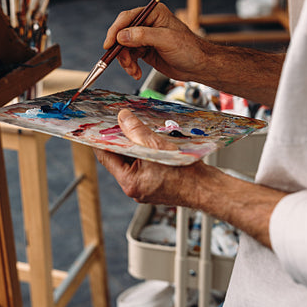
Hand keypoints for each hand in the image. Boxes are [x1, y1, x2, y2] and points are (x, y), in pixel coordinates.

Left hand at [96, 109, 284, 250]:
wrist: (207, 189)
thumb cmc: (185, 173)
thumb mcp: (156, 146)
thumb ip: (136, 131)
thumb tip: (122, 118)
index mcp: (129, 182)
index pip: (106, 157)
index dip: (102, 139)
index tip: (99, 125)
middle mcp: (134, 188)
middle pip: (118, 159)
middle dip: (120, 140)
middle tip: (120, 122)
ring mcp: (145, 188)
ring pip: (132, 161)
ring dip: (134, 145)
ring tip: (136, 129)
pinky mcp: (155, 185)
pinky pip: (144, 166)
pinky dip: (144, 153)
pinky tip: (150, 142)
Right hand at [103, 1, 209, 82]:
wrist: (199, 66)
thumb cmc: (189, 49)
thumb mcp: (166, 40)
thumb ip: (143, 36)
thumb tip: (121, 36)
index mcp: (153, 14)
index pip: (127, 18)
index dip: (115, 30)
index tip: (109, 44)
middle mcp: (147, 24)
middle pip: (122, 33)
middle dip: (120, 50)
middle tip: (122, 62)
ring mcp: (145, 38)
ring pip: (124, 47)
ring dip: (125, 61)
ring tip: (133, 71)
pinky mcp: (145, 50)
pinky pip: (130, 57)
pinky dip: (130, 66)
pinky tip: (136, 73)